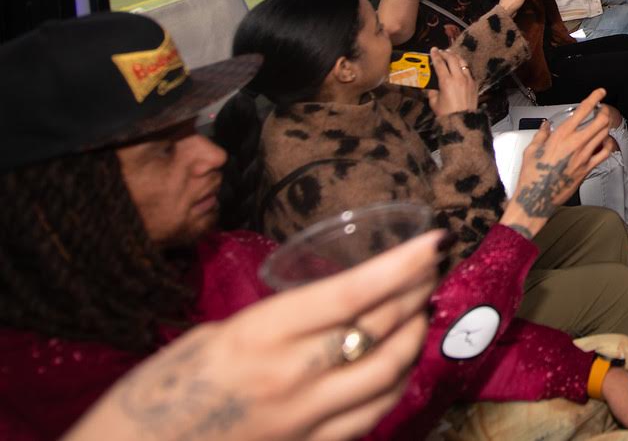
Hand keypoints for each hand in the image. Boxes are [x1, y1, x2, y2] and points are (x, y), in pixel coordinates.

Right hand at [65, 231, 444, 440]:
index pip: (351, 293)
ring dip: (414, 336)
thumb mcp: (214, 336)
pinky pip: (372, 413)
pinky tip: (399, 361)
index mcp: (260, 335)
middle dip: (414, 293)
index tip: (431, 242)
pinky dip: (395, 381)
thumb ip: (277, 322)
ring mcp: (304, 419)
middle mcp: (291, 377)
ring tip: (419, 309)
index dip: (400, 265)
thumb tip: (331, 304)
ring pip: (389, 373)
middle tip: (429, 268)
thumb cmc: (160, 391)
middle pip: (380, 329)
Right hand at [426, 47, 477, 117]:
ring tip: (451, 54)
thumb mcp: (434, 102)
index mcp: (446, 81)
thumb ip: (431, 91)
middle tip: (441, 51)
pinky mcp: (474, 84)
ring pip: (463, 62)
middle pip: (452, 59)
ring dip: (456, 57)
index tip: (433, 50)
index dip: (436, 55)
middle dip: (446, 53)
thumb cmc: (446, 113)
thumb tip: (431, 85)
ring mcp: (468, 80)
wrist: (463, 120)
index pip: (440, 63)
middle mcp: (458, 78)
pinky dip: (463, 66)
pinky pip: (469, 71)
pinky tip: (460, 66)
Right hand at [501, 90, 612, 239]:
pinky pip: (605, 154)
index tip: (600, 92)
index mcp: (561, 135)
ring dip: (606, 127)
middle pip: (600, 121)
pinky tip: (605, 143)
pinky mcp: (588, 169)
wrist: (536, 198)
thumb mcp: (531, 151)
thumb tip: (545, 126)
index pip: (583, 110)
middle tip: (602, 110)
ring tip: (603, 124)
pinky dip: (608, 145)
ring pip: (604, 135)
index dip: (595, 98)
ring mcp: (584, 157)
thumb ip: (541, 135)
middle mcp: (576, 143)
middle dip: (604, 112)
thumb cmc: (531, 176)